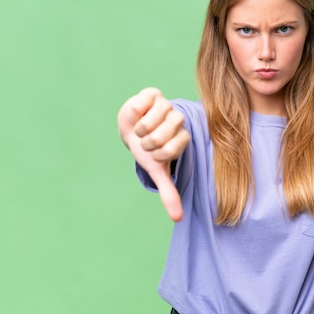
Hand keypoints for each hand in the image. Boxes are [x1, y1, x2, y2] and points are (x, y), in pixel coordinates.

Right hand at [117, 87, 190, 220]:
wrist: (131, 127)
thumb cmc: (146, 149)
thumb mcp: (156, 169)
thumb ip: (168, 191)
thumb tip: (178, 219)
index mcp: (182, 138)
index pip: (173, 149)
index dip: (157, 153)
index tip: (153, 153)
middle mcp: (178, 121)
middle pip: (162, 135)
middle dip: (147, 141)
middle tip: (145, 140)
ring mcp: (167, 105)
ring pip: (154, 119)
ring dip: (141, 127)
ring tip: (140, 128)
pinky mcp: (154, 94)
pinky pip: (145, 103)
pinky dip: (137, 111)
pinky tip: (138, 114)